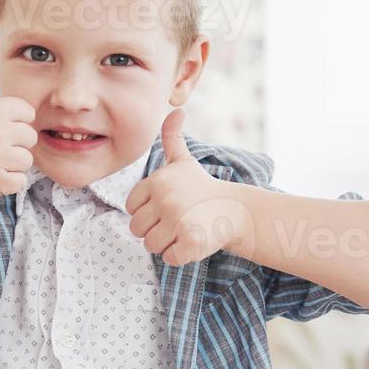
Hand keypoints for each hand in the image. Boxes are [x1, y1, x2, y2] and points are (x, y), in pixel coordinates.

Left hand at [124, 107, 248, 265]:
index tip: (168, 206)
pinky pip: (169, 258)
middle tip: (178, 220)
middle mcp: (166, 200)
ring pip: (151, 246)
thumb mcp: (184, 162)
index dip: (148, 211)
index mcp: (158, 181)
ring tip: (185, 229)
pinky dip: (180, 256)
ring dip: (167, 243)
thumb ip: (171, 138)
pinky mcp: (190, 243)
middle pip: (137, 229)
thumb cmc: (203, 188)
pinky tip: (194, 241)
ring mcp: (178, 222)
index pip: (132, 208)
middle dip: (155, 230)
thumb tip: (176, 110)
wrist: (236, 211)